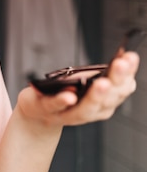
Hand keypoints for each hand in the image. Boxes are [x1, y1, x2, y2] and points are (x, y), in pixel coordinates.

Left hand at [17, 51, 139, 128]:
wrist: (39, 114)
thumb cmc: (68, 93)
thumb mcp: (87, 81)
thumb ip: (103, 73)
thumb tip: (119, 57)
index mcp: (105, 101)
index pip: (122, 88)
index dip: (128, 73)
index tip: (131, 56)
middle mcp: (92, 111)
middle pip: (108, 98)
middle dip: (116, 80)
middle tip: (121, 64)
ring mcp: (70, 114)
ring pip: (86, 108)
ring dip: (96, 96)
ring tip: (102, 83)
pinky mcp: (48, 110)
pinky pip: (56, 106)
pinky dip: (63, 101)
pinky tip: (69, 96)